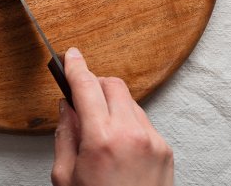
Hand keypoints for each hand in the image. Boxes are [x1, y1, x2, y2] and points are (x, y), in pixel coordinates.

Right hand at [51, 47, 173, 185]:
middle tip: (82, 100)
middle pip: (112, 84)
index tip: (70, 57)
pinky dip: (127, 123)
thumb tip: (67, 108)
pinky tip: (118, 146)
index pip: (86, 86)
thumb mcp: (66, 177)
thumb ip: (65, 135)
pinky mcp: (165, 150)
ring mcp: (153, 141)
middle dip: (95, 85)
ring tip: (100, 132)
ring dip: (112, 106)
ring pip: (129, 101)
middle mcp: (131, 134)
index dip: (74, 67)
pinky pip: (143, 121)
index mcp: (102, 140)